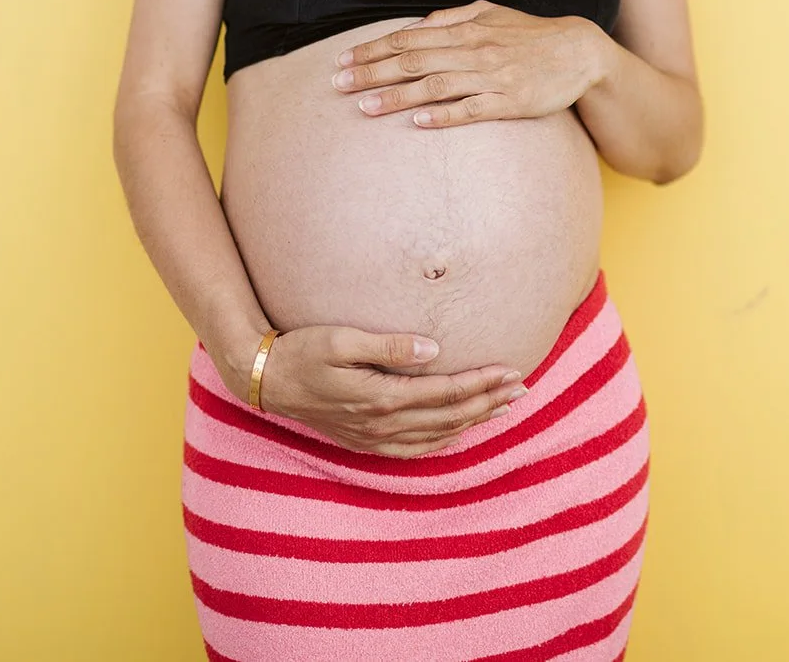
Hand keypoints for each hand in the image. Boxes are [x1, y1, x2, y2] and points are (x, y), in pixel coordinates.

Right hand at [241, 325, 529, 457]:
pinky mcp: (365, 442)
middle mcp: (382, 424)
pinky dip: (445, 440)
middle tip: (523, 387)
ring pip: (438, 435)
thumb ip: (388, 346)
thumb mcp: (340, 339)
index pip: (445, 392)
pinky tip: (460, 430)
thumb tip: (435, 350)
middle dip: (489, 401)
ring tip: (504, 407)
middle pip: (449, 416)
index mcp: (380, 397)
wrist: (264, 380)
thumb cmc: (301, 350)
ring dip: (474, 421)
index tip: (511, 370)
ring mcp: (374, 438)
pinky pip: (416, 449)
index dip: (481, 383)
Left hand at [330, 0, 611, 126]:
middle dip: (371, 73)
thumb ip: (452, 18)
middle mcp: (474, 50)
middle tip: (337, 86)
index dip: (372, 50)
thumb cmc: (530, 34)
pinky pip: (472, 110)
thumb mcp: (491, 13)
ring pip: (435, 86)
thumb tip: (417, 24)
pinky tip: (418, 123)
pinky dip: (443, 116)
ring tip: (364, 109)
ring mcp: (492, 77)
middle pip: (413, 61)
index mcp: (465, 29)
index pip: (408, 39)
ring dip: (397, 97)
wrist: (580, 52)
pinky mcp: (510, 102)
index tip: (342, 62)